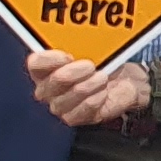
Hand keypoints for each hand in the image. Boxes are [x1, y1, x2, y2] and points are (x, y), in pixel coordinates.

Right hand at [23, 50, 148, 127]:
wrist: (124, 82)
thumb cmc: (102, 64)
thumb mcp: (91, 50)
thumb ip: (78, 47)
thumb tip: (78, 42)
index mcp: (43, 69)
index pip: (36, 64)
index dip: (51, 59)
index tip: (69, 56)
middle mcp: (46, 89)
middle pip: (55, 80)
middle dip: (75, 71)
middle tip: (91, 66)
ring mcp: (59, 106)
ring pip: (72, 94)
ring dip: (91, 84)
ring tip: (102, 77)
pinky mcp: (74, 118)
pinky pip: (86, 107)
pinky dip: (98, 97)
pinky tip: (104, 92)